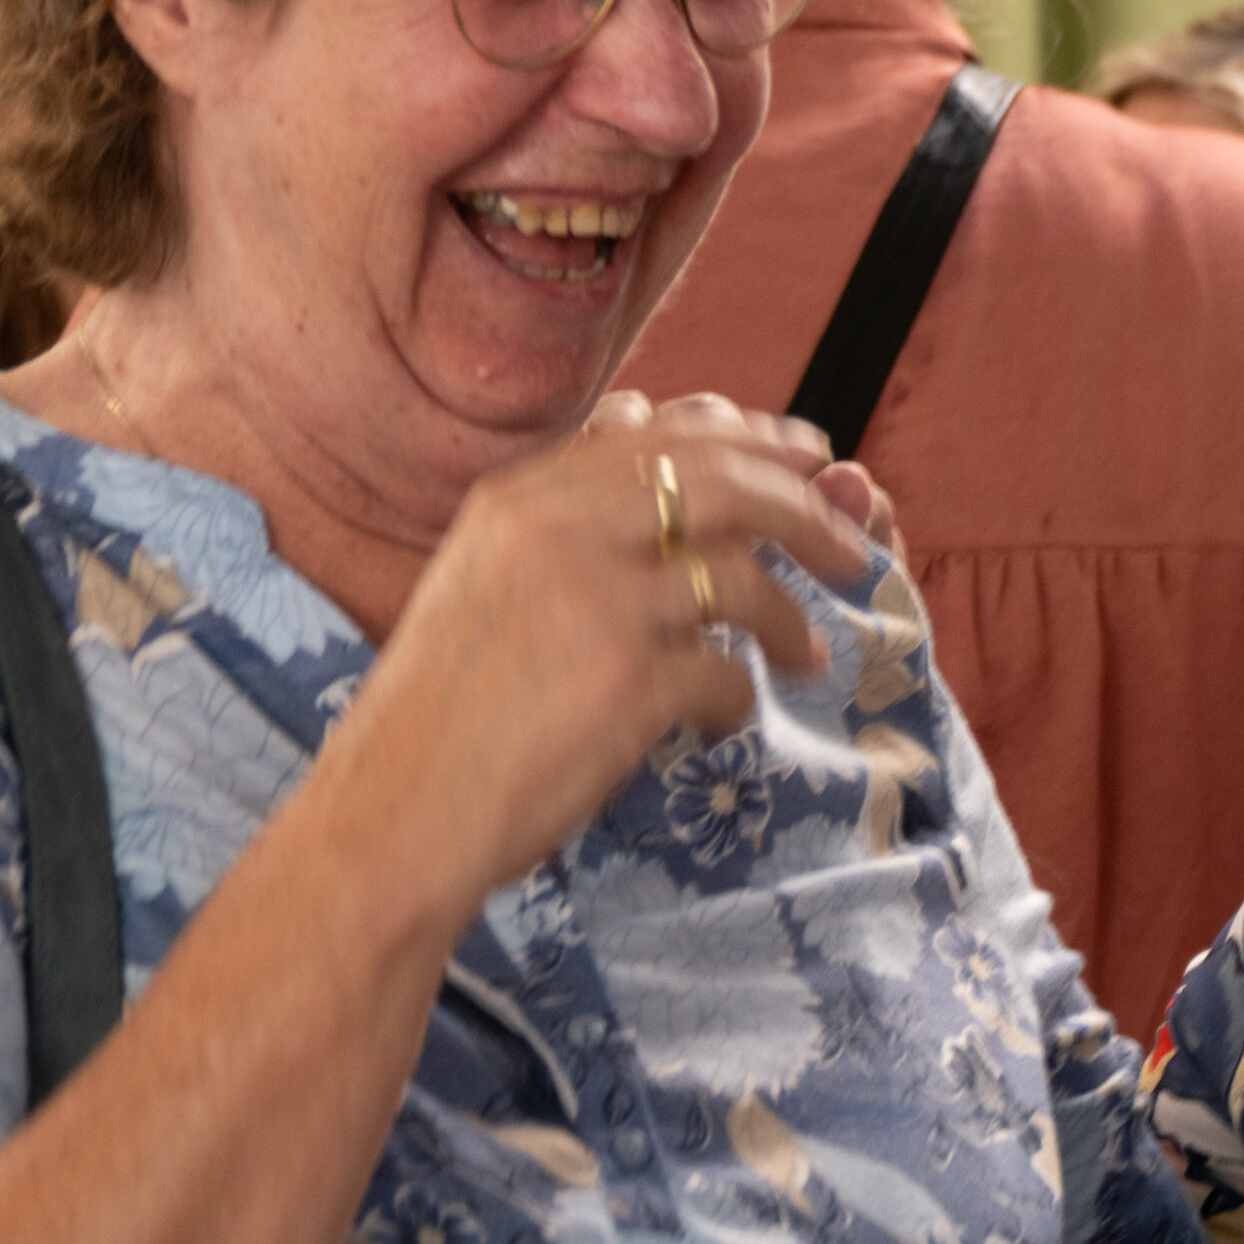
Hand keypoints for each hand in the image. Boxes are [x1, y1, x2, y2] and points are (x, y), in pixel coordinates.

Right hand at [318, 404, 869, 923]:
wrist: (392, 811)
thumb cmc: (440, 706)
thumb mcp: (481, 575)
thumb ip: (562, 515)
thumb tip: (649, 432)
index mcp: (519, 496)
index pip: (659, 432)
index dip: (749, 438)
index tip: (804, 456)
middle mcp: (557, 530)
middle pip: (721, 481)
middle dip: (803, 507)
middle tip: (851, 543)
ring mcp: (595, 603)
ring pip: (739, 573)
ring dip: (788, 613)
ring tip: (806, 652)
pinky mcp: (627, 683)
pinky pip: (725, 672)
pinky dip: (740, 695)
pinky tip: (728, 718)